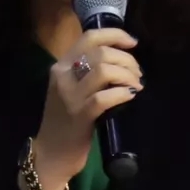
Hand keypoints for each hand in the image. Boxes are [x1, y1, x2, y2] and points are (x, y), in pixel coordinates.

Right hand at [29, 28, 142, 189]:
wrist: (51, 155)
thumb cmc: (65, 122)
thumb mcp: (70, 90)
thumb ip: (87, 73)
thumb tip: (120, 60)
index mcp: (61, 66)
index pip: (89, 37)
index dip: (115, 35)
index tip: (133, 43)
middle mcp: (62, 76)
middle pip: (101, 53)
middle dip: (127, 60)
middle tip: (137, 74)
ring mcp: (69, 96)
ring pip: (104, 70)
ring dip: (127, 75)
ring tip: (136, 86)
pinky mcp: (79, 115)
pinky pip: (105, 97)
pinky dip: (122, 93)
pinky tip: (130, 97)